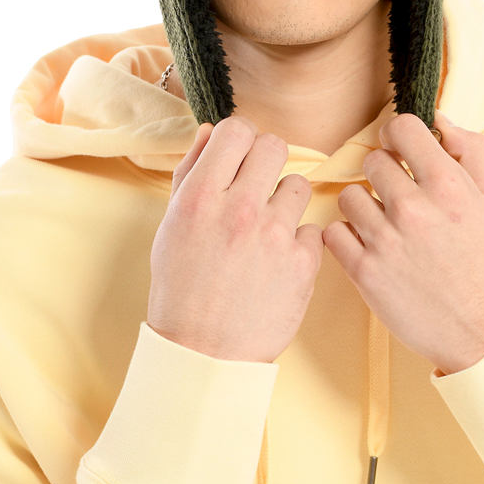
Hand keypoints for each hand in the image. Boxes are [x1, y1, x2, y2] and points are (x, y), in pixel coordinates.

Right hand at [147, 117, 324, 363]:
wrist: (204, 354)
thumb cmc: (182, 288)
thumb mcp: (171, 226)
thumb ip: (191, 173)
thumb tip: (211, 131)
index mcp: (199, 198)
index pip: (235, 130)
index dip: (238, 140)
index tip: (237, 159)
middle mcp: (238, 210)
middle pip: (274, 145)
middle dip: (265, 161)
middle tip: (256, 187)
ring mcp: (274, 236)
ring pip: (299, 184)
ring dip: (285, 201)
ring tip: (266, 229)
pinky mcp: (303, 264)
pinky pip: (312, 227)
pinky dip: (298, 241)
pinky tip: (278, 260)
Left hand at [322, 112, 483, 375]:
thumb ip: (473, 151)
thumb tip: (440, 120)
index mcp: (448, 186)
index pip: (401, 128)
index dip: (400, 136)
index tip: (404, 151)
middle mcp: (413, 209)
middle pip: (372, 161)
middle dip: (386, 173)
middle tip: (401, 194)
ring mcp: (385, 242)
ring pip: (349, 196)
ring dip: (365, 205)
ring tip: (386, 223)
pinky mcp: (365, 273)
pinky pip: (333, 232)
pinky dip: (347, 236)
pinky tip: (370, 244)